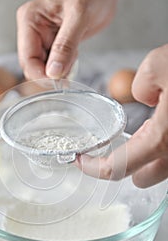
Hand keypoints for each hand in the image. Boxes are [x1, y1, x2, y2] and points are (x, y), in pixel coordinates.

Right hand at [17, 0, 127, 79]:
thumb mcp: (79, 18)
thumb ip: (65, 46)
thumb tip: (53, 72)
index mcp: (29, 19)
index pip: (27, 58)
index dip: (41, 74)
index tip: (58, 82)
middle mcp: (31, 30)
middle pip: (33, 66)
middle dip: (50, 74)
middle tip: (69, 71)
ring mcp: (41, 39)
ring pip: (43, 69)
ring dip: (60, 71)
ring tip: (74, 54)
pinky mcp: (51, 46)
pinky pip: (53, 66)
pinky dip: (65, 68)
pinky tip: (74, 55)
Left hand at [75, 44, 167, 187]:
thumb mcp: (160, 63)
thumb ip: (142, 85)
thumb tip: (147, 98)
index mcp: (162, 139)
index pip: (116, 169)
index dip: (93, 169)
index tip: (81, 161)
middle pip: (142, 178)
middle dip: (127, 166)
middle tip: (117, 146)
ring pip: (162, 169)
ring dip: (149, 158)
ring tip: (145, 133)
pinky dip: (166, 147)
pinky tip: (167, 124)